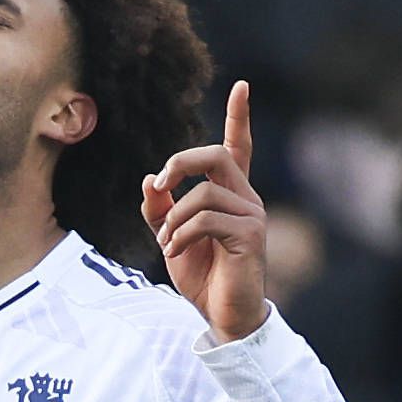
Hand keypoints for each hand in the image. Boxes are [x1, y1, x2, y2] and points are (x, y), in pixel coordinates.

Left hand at [141, 81, 274, 345]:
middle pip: (214, 155)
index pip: (238, 147)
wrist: (222, 315)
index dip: (239, 116)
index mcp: (230, 194)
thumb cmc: (202, 276)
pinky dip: (180, 234)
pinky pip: (205, 218)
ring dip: (173, 218)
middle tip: (160, 182)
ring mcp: (252, 215)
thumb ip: (160, 209)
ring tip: (167, 243)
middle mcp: (246, 198)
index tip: (241, 85)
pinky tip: (174, 252)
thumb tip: (149, 180)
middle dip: (180, 162)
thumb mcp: (170, 237)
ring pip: (202, 193)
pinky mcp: (250, 234)